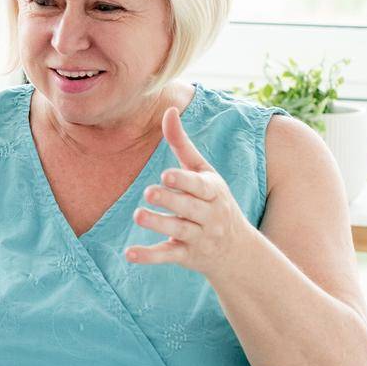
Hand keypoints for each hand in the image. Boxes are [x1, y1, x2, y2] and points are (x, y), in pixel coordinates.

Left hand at [125, 107, 253, 277]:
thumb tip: (169, 109)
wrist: (237, 251)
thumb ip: (183, 144)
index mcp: (213, 191)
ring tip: (138, 215)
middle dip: (170, 200)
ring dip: (159, 224)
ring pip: (179, 231)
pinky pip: (167, 256)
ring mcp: (198, 237)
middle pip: (189, 207)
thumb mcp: (204, 172)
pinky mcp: (186, 256)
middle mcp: (209, 215)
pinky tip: (129, 254)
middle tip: (149, 192)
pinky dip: (149, 256)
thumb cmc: (213, 201)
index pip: (200, 186)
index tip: (166, 175)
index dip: (184, 181)